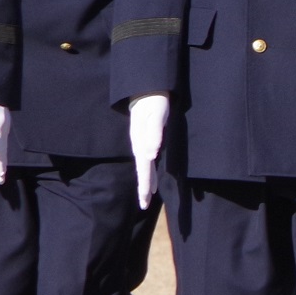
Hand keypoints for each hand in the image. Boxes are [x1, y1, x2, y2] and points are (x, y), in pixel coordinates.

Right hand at [129, 94, 169, 208]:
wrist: (148, 88)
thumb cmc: (154, 99)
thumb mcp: (156, 113)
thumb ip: (153, 132)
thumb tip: (151, 154)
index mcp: (140, 140)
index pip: (143, 167)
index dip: (144, 183)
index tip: (145, 198)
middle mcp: (139, 144)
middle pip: (142, 170)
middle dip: (143, 188)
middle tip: (143, 206)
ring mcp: (142, 142)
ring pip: (144, 167)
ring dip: (146, 182)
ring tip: (146, 199)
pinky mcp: (147, 139)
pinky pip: (147, 161)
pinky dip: (150, 173)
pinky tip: (153, 180)